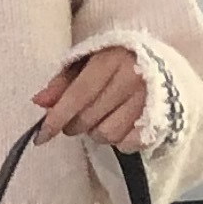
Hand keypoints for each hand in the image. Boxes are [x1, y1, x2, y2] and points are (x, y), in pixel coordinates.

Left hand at [32, 47, 149, 152]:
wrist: (163, 64)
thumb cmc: (118, 62)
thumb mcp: (88, 62)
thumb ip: (62, 82)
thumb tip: (39, 102)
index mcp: (111, 59)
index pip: (78, 94)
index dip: (57, 117)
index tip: (41, 135)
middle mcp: (131, 79)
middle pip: (89, 118)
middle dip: (74, 124)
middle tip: (75, 119)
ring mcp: (148, 101)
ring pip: (107, 134)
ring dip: (96, 132)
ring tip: (100, 118)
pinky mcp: (160, 119)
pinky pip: (128, 144)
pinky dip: (118, 139)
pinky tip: (119, 125)